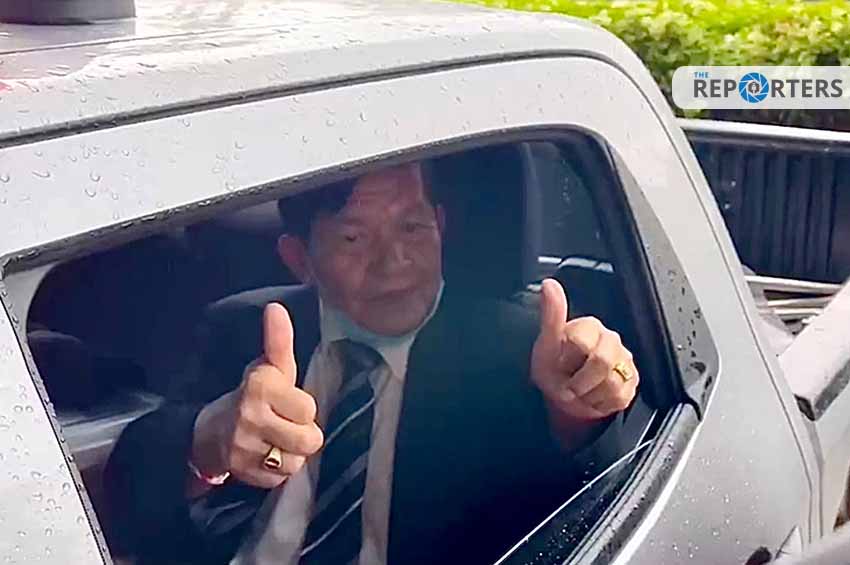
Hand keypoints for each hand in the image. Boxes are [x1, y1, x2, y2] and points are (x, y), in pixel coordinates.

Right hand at [191, 303, 323, 489]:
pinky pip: (280, 480)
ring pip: (296, 462)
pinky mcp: (243, 475)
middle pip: (309, 440)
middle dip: (302, 434)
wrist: (209, 432)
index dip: (302, 408)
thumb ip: (278, 341)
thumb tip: (276, 308)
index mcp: (260, 388)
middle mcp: (250, 418)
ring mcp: (245, 449)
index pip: (308, 409)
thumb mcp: (268, 367)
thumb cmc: (253, 395)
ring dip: (291, 454)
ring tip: (277, 441)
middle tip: (287, 425)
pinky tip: (266, 456)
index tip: (287, 403)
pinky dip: (277, 472)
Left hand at [530, 279, 638, 426]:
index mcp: (590, 327)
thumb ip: (551, 315)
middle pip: (601, 363)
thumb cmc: (555, 368)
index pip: (581, 342)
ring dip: (589, 394)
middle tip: (569, 384)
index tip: (559, 365)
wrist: (565, 396)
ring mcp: (624, 361)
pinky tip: (593, 396)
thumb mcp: (546, 345)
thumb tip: (549, 284)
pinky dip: (600, 403)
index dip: (567, 361)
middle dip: (579, 381)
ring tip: (581, 389)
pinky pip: (619, 397)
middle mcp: (611, 340)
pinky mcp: (632, 381)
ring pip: (612, 383)